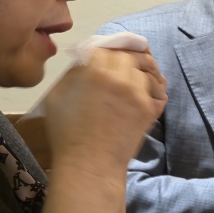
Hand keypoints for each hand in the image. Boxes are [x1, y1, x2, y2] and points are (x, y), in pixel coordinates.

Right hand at [40, 44, 166, 175]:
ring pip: (143, 71)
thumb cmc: (66, 132)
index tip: (101, 55)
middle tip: (119, 63)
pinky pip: (156, 90)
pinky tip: (145, 89)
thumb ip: (74, 72)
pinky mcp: (149, 109)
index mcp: (94, 71)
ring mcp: (138, 94)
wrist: (90, 164)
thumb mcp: (57, 95)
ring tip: (132, 76)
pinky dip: (152, 87)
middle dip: (122, 57)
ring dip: (138, 71)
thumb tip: (87, 60)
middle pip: (127, 56)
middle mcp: (120, 78)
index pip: (105, 48)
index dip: (102, 50)